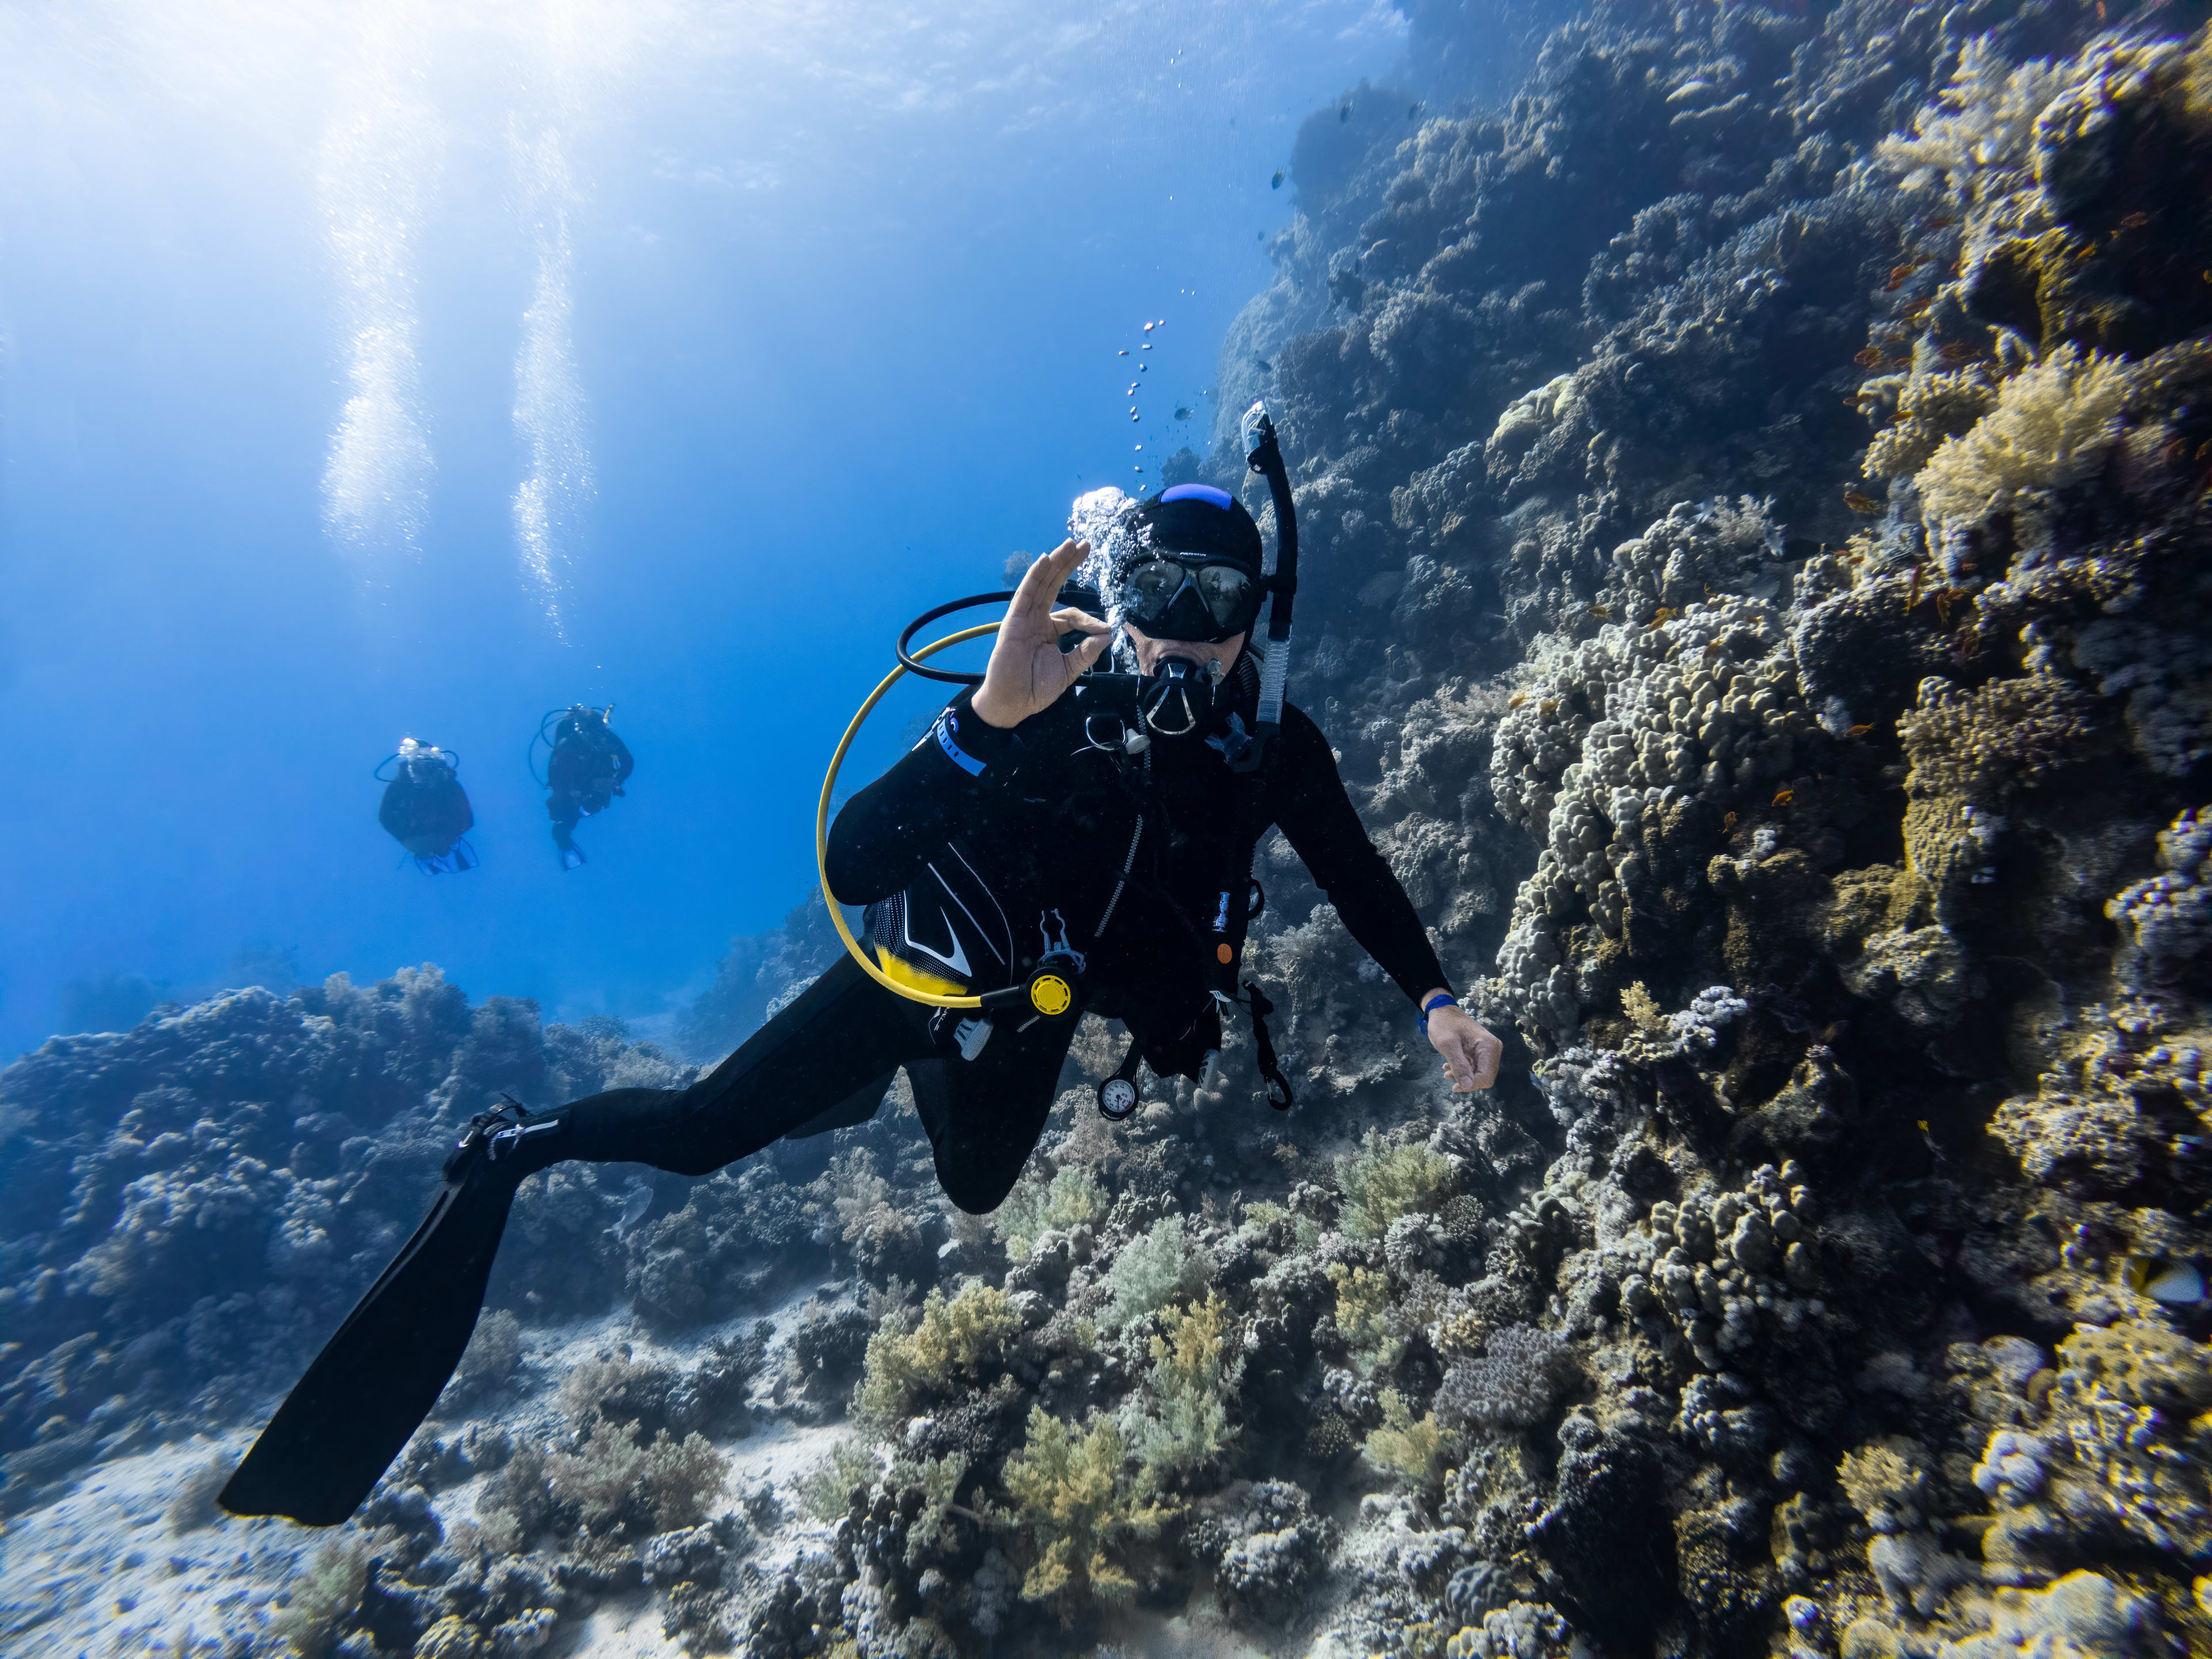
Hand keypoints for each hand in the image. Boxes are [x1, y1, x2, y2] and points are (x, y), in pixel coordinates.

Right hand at [972, 540, 1111, 728]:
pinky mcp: (1014, 620)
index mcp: (1050, 630)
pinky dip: (1035, 576)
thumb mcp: (1068, 670)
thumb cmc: (1035, 689)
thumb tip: (1107, 635)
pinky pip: (1026, 593)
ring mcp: (1025, 617)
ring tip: (1071, 544)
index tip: (1106, 629)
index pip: (1073, 615)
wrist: (1013, 702)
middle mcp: (1037, 619)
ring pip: (1042, 583)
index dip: (1090, 620)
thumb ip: (1086, 652)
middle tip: (1086, 544)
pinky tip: (1045, 560)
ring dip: (1056, 563)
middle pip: (1055, 585)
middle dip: (1070, 564)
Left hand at [1425, 996, 1501, 1091]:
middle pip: (1485, 1078)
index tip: (1454, 1085)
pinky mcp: (1481, 1053)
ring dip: (1463, 1077)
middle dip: (1467, 1081)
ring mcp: (1488, 1051)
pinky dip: (1463, 1071)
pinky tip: (1449, 1068)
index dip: (1471, 1084)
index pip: (1486, 1076)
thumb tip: (1468, 1085)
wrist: (1442, 1012)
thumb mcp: (1448, 1045)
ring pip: (1480, 1075)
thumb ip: (1459, 1065)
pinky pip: (1476, 1069)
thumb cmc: (1444, 1024)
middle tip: (1448, 1075)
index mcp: (1489, 1046)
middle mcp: (1493, 1049)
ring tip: (1446, 1071)